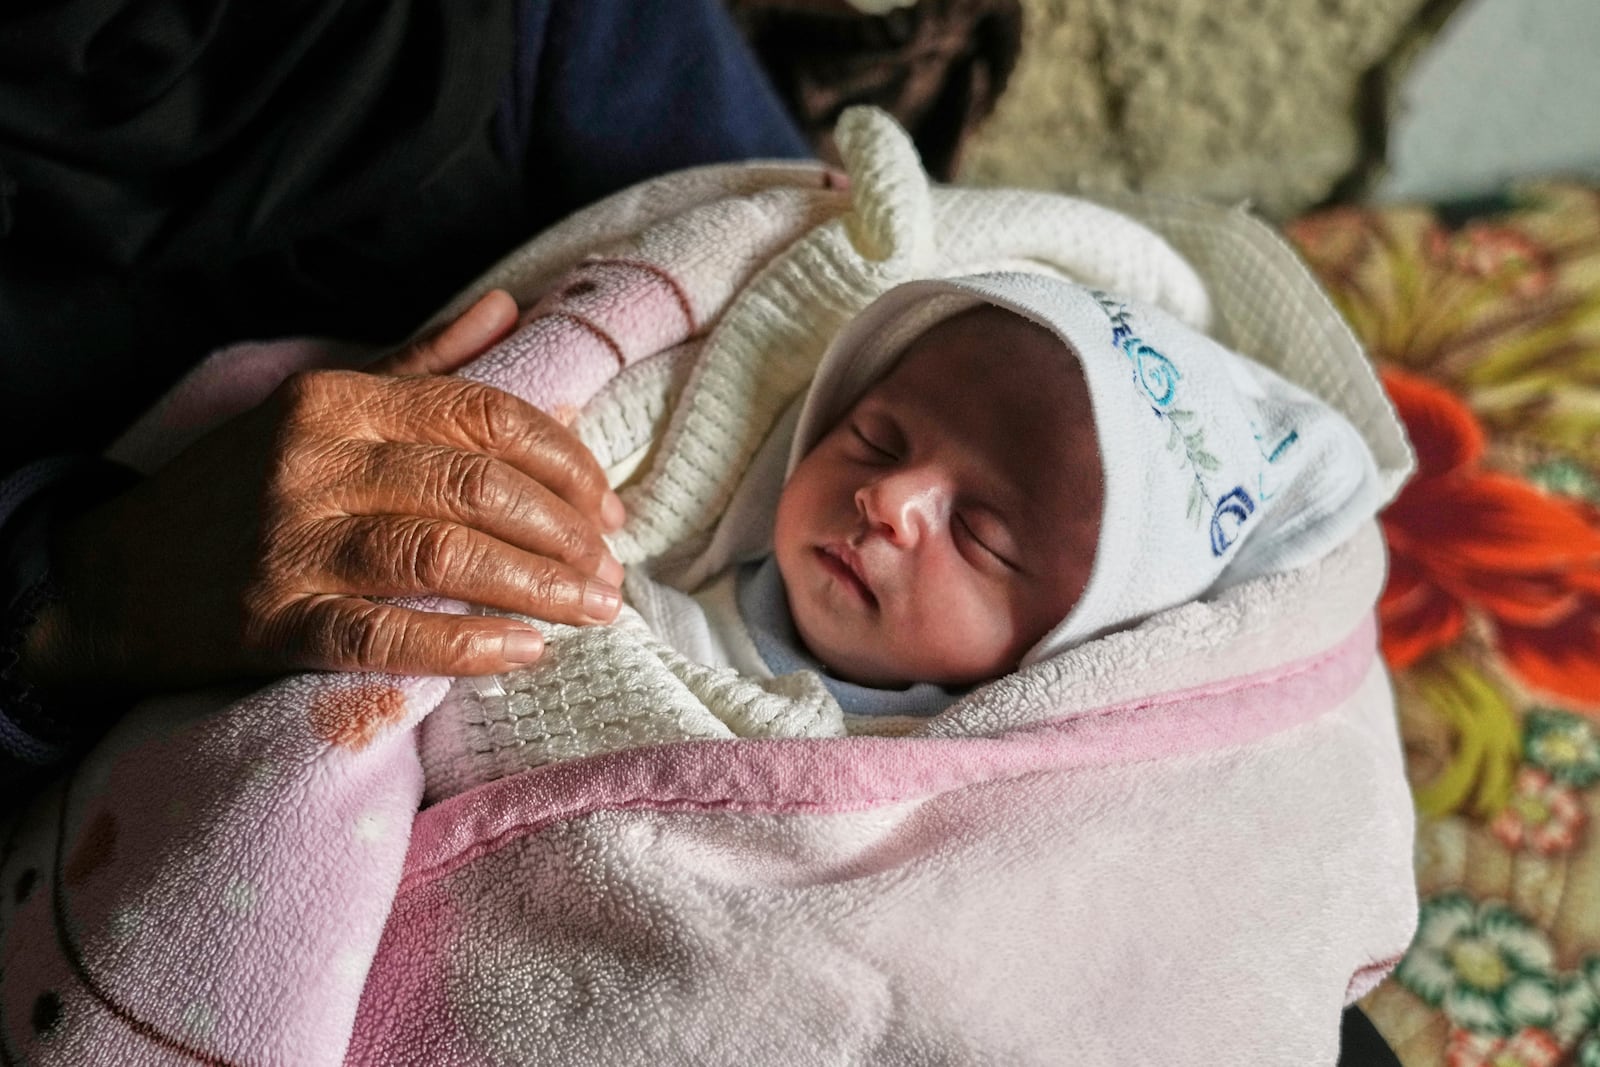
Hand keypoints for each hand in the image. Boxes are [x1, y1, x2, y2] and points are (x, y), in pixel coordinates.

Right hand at [22, 290, 625, 689]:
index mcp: (337, 399)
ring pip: (444, 555)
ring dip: (538, 587)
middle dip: (567, 532)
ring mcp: (289, 542)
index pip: (484, 414)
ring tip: (593, 612)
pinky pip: (385, 634)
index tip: (610, 508)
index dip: (566, 463)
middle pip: (477, 485)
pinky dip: (465, 644)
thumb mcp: (322, 408)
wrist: (112, 579)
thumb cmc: (242, 490)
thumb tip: (506, 310)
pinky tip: (523, 653)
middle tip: (613, 573)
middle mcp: (314, 460)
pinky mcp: (270, 622)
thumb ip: (422, 365)